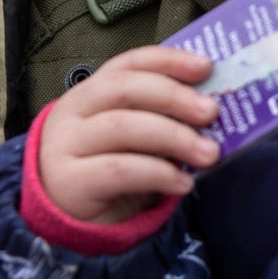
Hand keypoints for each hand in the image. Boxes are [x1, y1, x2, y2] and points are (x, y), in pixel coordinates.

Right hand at [36, 47, 218, 224]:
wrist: (69, 218)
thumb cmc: (108, 170)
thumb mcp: (133, 138)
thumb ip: (160, 119)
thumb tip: (210, 109)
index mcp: (90, 92)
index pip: (129, 64)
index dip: (168, 60)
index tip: (206, 66)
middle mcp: (73, 112)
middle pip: (124, 89)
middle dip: (174, 97)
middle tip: (211, 112)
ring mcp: (66, 146)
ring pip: (123, 127)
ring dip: (174, 137)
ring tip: (208, 154)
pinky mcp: (71, 182)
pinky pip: (120, 170)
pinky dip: (159, 174)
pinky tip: (183, 183)